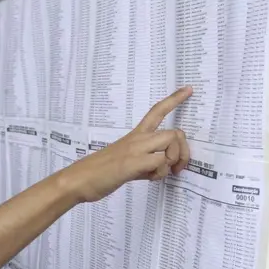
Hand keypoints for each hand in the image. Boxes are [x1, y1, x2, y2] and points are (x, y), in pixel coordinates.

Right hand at [70, 86, 192, 202]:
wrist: (78, 179)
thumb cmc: (99, 172)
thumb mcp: (126, 163)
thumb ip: (144, 163)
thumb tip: (161, 168)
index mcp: (134, 136)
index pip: (156, 111)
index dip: (174, 100)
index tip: (189, 89)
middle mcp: (137, 139)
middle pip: (174, 132)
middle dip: (183, 151)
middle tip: (178, 168)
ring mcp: (135, 149)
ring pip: (171, 142)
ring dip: (172, 161)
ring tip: (158, 174)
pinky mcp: (133, 162)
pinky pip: (160, 162)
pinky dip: (160, 173)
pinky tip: (147, 178)